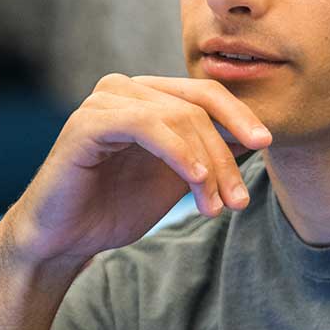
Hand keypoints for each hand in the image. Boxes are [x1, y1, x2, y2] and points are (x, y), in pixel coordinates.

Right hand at [0, 74, 270, 273]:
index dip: (240, 116)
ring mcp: (104, 101)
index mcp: (147, 95)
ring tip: (214, 207)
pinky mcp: (88, 123)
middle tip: (238, 200)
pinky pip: (147, 126)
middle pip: (198, 106)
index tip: (267, 145)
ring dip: (206, 166)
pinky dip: (178, 153)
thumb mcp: (178, 178)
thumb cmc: (115, 208)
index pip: (206, 94)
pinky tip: (197, 180)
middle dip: (226, 154)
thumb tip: (259, 136)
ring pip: (178, 117)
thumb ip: (211, 153)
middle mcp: (125, 88)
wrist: (63, 240)